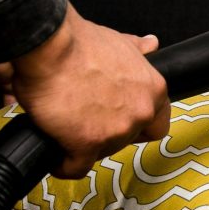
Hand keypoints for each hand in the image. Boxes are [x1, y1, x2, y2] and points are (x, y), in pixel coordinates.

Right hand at [5, 2, 169, 178]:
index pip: (158, 123)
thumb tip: (151, 44)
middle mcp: (141, 112)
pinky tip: (56, 155)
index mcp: (153, 89)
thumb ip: (137, 50)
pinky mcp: (87, 145)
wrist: (50, 47)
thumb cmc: (79, 43)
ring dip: (86, 145)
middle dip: (109, 132)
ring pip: (103, 153)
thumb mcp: (118, 41)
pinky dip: (64, 165)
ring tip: (66, 126)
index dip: (138, 124)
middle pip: (128, 139)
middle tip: (87, 118)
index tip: (120, 119)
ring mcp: (117, 131)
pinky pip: (76, 168)